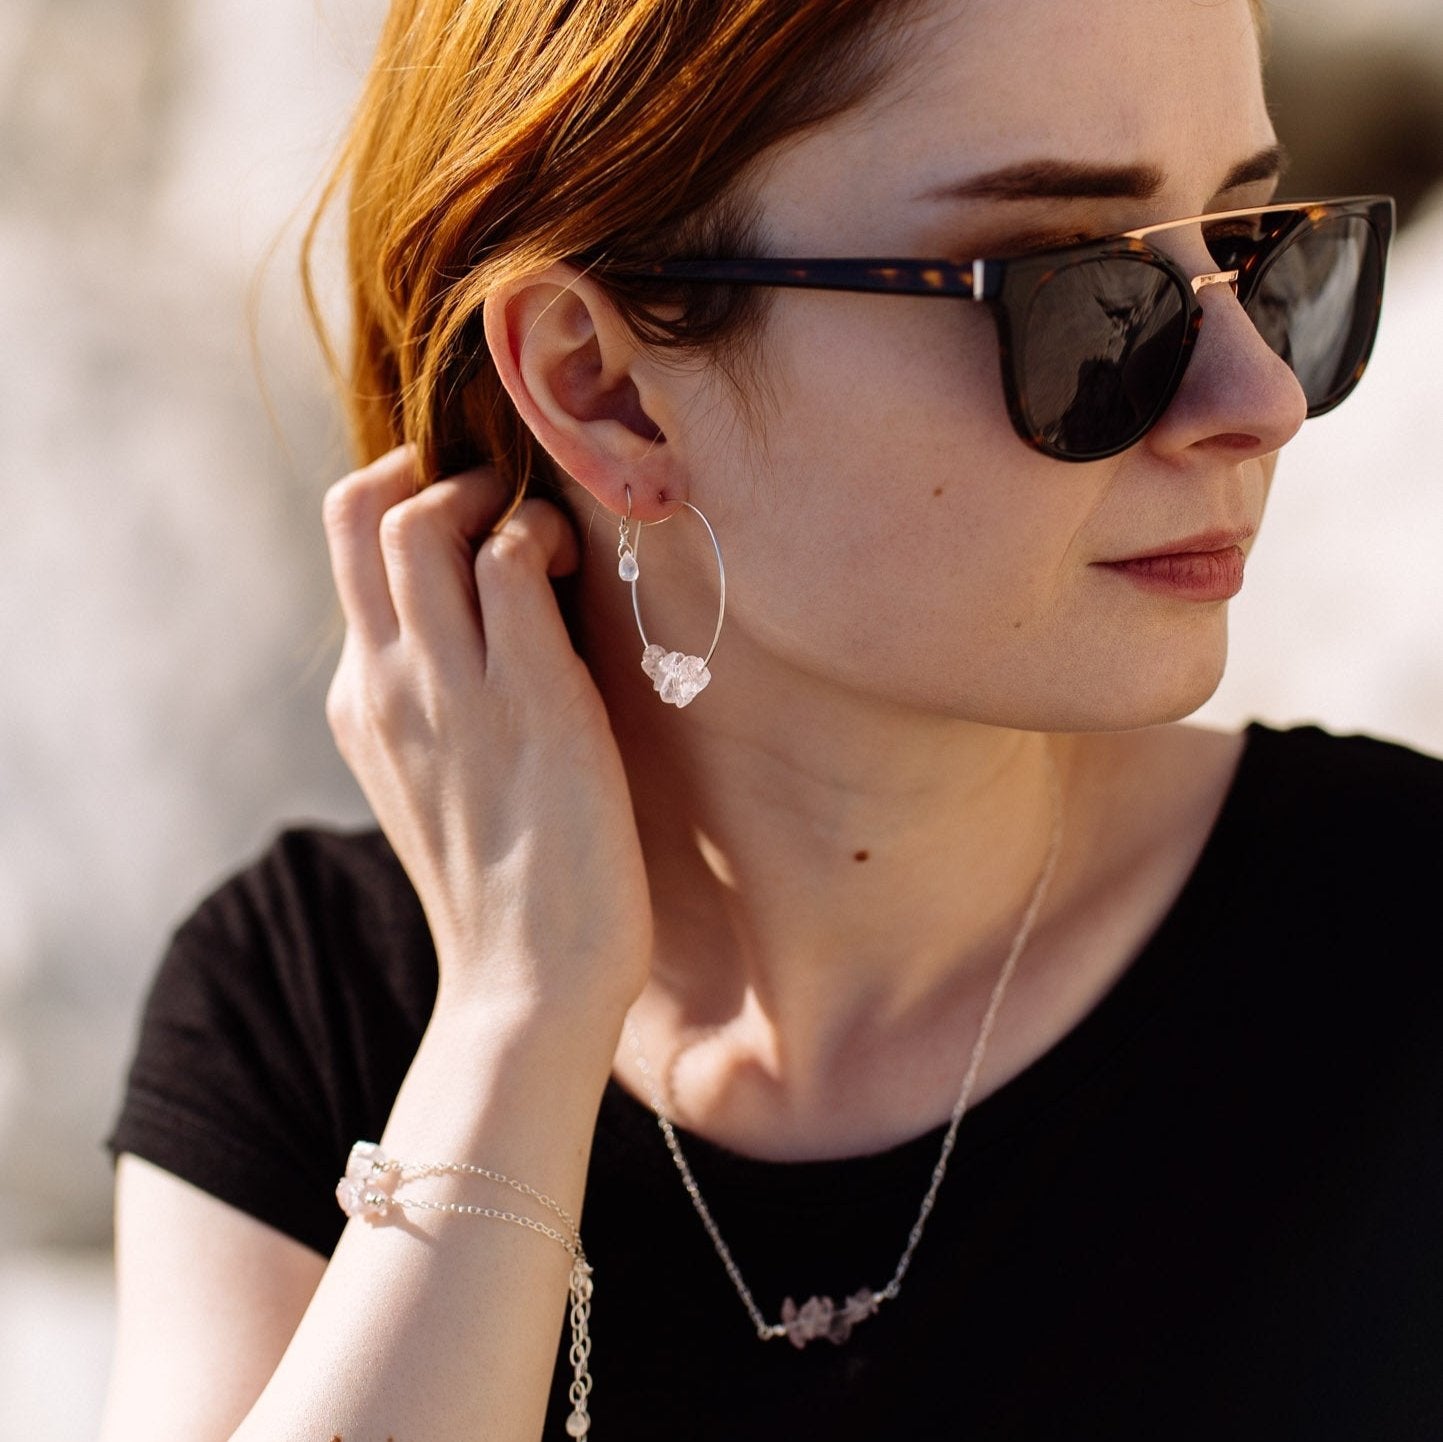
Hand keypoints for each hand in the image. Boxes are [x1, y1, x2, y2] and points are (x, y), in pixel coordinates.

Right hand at [322, 445, 652, 1028]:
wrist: (527, 984)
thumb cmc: (505, 887)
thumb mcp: (436, 784)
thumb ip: (433, 707)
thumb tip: (480, 638)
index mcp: (362, 702)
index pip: (345, 553)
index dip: (400, 504)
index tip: (466, 518)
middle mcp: (388, 682)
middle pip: (358, 513)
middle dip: (430, 477)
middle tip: (500, 503)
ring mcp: (451, 688)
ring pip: (421, 523)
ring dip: (488, 497)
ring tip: (543, 536)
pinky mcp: (530, 698)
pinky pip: (511, 561)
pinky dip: (542, 536)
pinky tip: (578, 571)